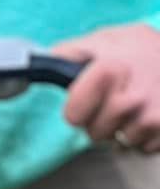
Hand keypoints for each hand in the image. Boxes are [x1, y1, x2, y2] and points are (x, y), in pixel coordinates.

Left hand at [53, 23, 159, 151]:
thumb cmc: (140, 48)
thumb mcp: (105, 40)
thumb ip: (71, 54)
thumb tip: (40, 65)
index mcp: (111, 72)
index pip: (73, 116)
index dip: (78, 109)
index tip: (88, 97)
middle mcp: (132, 98)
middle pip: (96, 134)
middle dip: (102, 121)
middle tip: (119, 99)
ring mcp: (150, 119)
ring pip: (120, 144)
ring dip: (125, 129)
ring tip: (138, 104)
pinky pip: (142, 148)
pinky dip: (145, 136)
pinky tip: (152, 112)